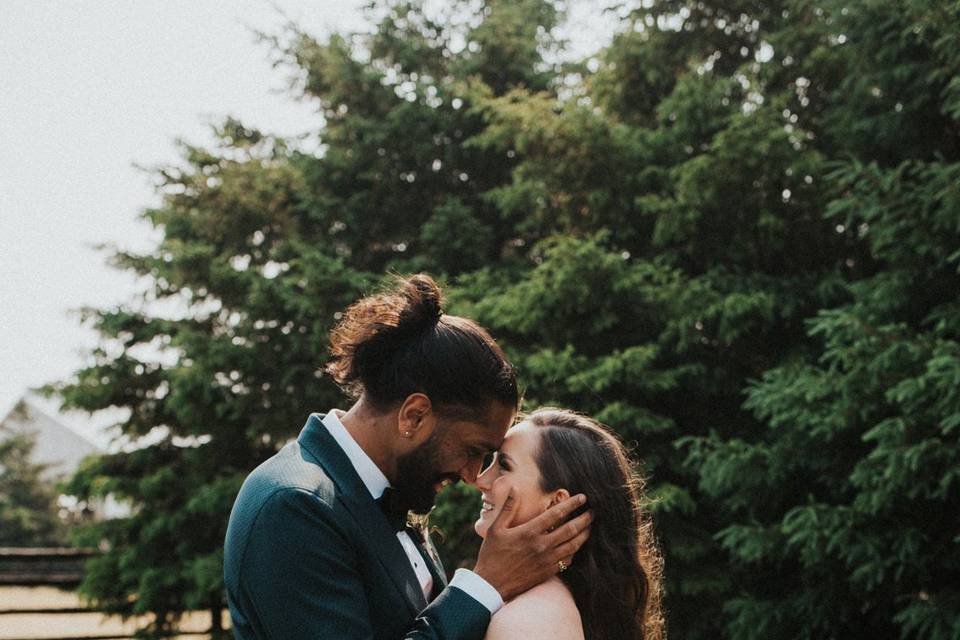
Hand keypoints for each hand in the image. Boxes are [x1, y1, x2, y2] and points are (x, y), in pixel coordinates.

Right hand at [472, 488, 591, 600]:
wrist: (491, 585)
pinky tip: (576, 546)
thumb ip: (508, 508)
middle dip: (584, 519)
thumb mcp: (495, 528)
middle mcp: (541, 545)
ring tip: (590, 527)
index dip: (571, 504)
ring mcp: (546, 560)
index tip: (582, 498)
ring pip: (572, 546)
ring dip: (584, 535)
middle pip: (570, 529)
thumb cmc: (491, 554)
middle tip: (593, 512)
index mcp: (529, 532)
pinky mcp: (548, 572)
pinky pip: (567, 560)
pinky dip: (574, 551)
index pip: (556, 514)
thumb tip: (515, 488)